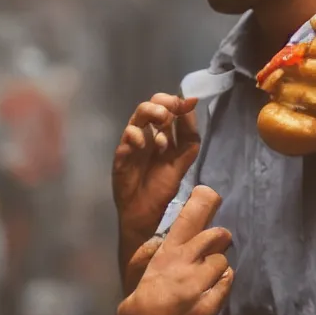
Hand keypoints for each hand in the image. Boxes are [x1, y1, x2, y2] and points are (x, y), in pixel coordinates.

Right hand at [112, 93, 200, 243]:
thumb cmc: (160, 188)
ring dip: (151, 112)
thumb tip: (193, 109)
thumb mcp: (181, 163)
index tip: (190, 101)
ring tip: (161, 118)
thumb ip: (189, 139)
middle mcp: (148, 135)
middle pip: (152, 106)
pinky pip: (126, 137)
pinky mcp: (122, 154)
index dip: (179, 103)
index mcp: (163, 135)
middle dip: (164, 103)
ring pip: (138, 116)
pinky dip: (136, 135)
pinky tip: (143, 143)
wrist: (143, 212)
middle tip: (173, 110)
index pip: (169, 109)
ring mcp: (134, 143)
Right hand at [117, 186, 232, 314]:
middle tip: (215, 245)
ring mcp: (198, 286)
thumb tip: (163, 237)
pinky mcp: (211, 305)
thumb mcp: (137, 272)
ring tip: (205, 277)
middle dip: (218, 238)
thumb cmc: (143, 303)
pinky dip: (221, 284)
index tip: (209, 193)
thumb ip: (148, 251)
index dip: (202, 202)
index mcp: (165, 254)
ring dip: (218, 266)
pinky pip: (227, 282)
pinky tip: (209, 292)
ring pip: (223, 261)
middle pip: (216, 236)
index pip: (186, 221)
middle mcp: (183, 266)